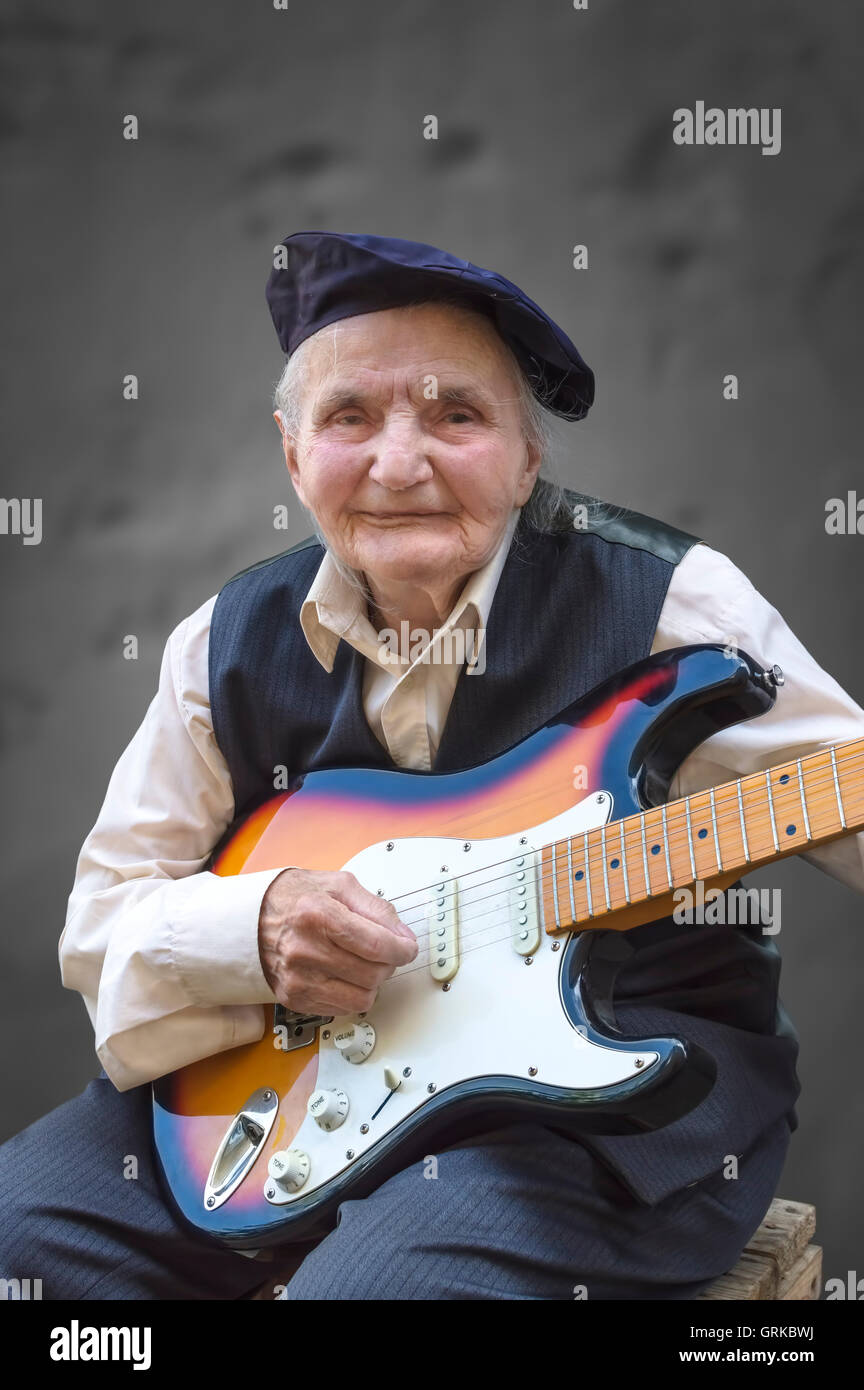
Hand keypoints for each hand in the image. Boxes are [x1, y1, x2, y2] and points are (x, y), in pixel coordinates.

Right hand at [258, 867, 417, 1016]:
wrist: (251, 921)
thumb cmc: (294, 899)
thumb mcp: (338, 885)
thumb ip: (376, 908)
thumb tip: (403, 935)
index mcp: (317, 914)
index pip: (376, 944)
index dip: (402, 949)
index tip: (407, 947)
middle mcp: (305, 950)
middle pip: (373, 973)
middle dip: (389, 963)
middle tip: (385, 951)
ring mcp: (298, 978)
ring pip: (362, 998)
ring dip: (373, 982)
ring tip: (363, 963)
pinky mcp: (295, 999)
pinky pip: (344, 1008)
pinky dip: (353, 993)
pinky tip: (344, 974)